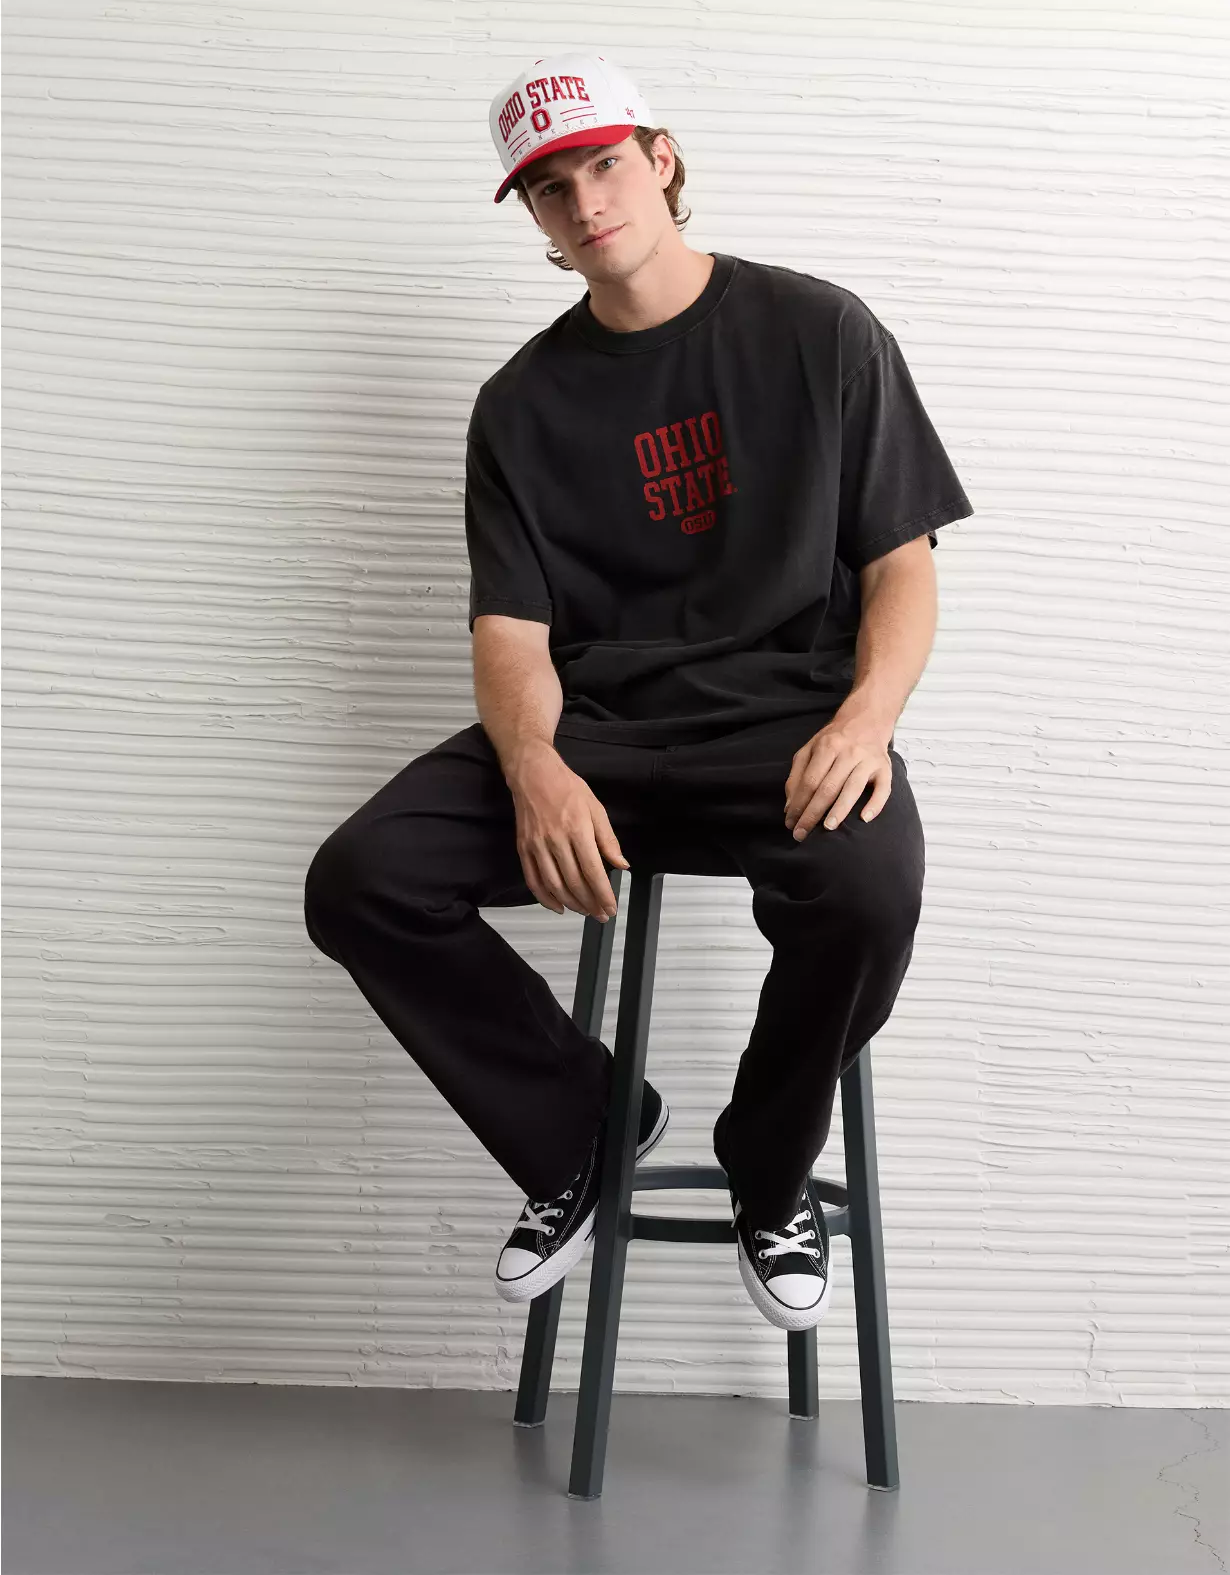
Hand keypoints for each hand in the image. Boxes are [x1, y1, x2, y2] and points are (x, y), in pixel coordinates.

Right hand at [505, 744, 628, 920]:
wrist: (534, 773)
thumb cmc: (566, 787)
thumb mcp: (596, 808)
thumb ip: (608, 839)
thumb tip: (622, 864)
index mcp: (577, 829)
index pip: (593, 871)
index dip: (603, 894)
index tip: (611, 907)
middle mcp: (556, 840)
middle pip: (574, 882)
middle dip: (590, 903)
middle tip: (601, 914)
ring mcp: (537, 846)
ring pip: (554, 885)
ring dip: (571, 904)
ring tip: (585, 912)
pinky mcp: (523, 848)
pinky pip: (533, 880)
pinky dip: (545, 898)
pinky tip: (558, 906)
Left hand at [783, 711, 893, 840]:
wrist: (867, 719)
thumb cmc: (835, 739)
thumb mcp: (810, 749)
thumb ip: (797, 775)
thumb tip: (790, 805)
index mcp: (827, 747)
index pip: (809, 781)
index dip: (799, 804)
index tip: (791, 823)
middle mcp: (848, 753)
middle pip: (827, 787)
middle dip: (813, 813)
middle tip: (802, 833)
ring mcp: (868, 760)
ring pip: (852, 788)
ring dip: (839, 810)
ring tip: (828, 827)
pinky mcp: (885, 768)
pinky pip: (883, 788)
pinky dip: (875, 804)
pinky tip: (865, 818)